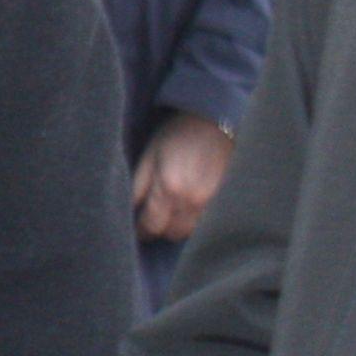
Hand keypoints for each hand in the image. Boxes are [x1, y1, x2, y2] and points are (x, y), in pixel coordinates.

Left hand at [134, 111, 235, 242]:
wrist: (215, 121)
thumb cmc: (176, 135)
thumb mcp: (149, 156)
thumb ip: (138, 188)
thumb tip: (128, 213)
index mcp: (170, 189)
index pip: (151, 226)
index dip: (140, 231)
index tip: (134, 228)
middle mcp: (194, 202)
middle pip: (172, 234)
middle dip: (159, 230)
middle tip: (151, 219)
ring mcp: (214, 204)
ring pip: (191, 232)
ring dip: (178, 227)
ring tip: (170, 214)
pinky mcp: (227, 202)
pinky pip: (207, 224)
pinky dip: (196, 222)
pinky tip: (188, 209)